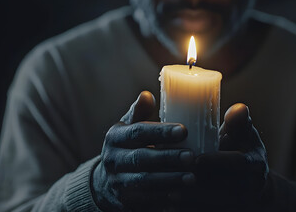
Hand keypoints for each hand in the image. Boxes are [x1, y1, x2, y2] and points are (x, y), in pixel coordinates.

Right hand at [92, 91, 195, 211]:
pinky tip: (181, 197)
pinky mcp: (124, 202)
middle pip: (141, 159)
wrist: (103, 183)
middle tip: (192, 157)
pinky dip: (163, 200)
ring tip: (192, 178)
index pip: (138, 132)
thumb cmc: (125, 148)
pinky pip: (145, 202)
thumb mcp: (126, 129)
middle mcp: (113, 160)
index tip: (184, 130)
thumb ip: (138, 113)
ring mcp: (117, 183)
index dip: (161, 132)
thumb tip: (147, 95)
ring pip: (144, 183)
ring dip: (169, 181)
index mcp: (116, 137)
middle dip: (168, 158)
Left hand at [172, 103, 268, 210]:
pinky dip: (190, 211)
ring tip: (168, 194)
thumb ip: (238, 122)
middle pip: (223, 189)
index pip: (238, 163)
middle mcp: (251, 187)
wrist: (253, 185)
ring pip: (214, 205)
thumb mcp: (244, 135)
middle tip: (173, 178)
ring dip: (191, 202)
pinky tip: (171, 208)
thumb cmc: (242, 150)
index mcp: (255, 164)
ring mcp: (240, 204)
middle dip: (198, 186)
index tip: (196, 159)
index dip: (217, 161)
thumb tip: (238, 108)